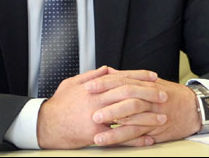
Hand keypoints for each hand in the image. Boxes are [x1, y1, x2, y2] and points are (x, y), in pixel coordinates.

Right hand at [36, 66, 163, 148]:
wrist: (44, 125)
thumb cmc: (58, 104)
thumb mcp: (73, 83)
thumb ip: (92, 76)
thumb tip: (108, 69)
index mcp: (94, 88)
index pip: (122, 78)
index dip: (139, 76)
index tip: (153, 76)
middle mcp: (98, 102)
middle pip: (129, 95)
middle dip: (149, 94)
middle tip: (164, 94)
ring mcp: (98, 118)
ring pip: (128, 116)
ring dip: (147, 117)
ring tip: (162, 117)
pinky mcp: (96, 135)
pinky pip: (120, 137)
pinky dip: (136, 139)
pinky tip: (148, 139)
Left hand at [85, 69, 201, 145]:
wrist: (194, 108)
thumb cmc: (170, 95)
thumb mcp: (150, 82)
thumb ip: (128, 78)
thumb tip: (108, 72)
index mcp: (144, 84)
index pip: (121, 81)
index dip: (104, 83)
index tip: (88, 86)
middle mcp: (148, 97)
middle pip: (125, 98)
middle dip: (106, 104)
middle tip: (89, 109)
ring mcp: (153, 114)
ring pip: (132, 118)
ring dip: (113, 125)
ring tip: (96, 131)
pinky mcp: (156, 129)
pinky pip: (139, 134)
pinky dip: (125, 137)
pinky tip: (112, 140)